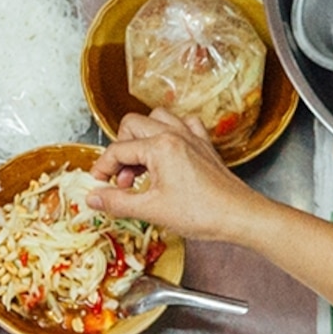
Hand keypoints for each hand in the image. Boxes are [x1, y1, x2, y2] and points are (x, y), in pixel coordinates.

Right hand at [80, 111, 277, 246]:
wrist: (237, 215)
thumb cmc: (202, 213)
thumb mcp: (151, 210)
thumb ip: (117, 202)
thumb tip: (94, 198)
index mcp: (160, 147)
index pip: (118, 150)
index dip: (102, 168)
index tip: (98, 185)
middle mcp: (175, 134)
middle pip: (132, 125)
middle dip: (120, 149)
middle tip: (120, 177)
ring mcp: (191, 136)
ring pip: (156, 118)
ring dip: (142, 137)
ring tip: (140, 164)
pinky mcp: (203, 144)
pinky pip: (183, 124)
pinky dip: (170, 133)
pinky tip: (166, 153)